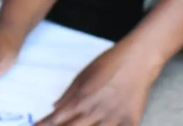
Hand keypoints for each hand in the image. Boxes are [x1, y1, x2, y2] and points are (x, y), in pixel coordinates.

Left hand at [37, 42, 161, 125]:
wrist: (138, 62)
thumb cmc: (107, 64)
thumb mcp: (82, 76)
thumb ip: (68, 95)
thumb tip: (54, 108)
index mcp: (81, 100)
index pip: (57, 119)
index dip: (45, 124)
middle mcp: (95, 113)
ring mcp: (114, 120)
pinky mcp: (130, 123)